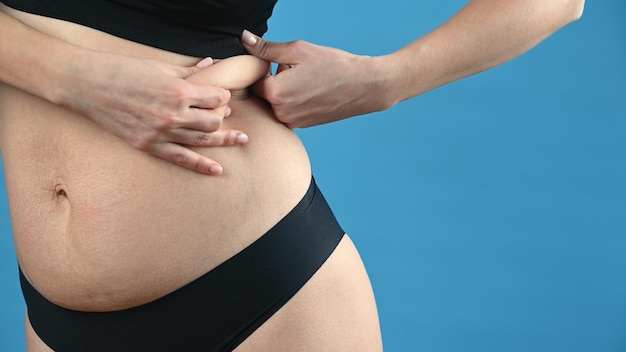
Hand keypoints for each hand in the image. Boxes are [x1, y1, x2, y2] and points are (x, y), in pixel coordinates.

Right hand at [60, 53, 245, 174]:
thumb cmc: (123, 70)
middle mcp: (173, 114)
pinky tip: (216, 170)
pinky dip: (201, 165)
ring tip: (241, 140)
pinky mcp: (148, 145)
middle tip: (229, 116)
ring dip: (224, 140)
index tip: (222, 96)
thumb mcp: (159, 66)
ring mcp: (161, 132)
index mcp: (178, 91)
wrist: (87, 85)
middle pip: (212, 122)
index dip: (223, 96)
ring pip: (201, 140)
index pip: (215, 98)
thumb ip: (188, 71)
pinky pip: (180, 158)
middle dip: (223, 117)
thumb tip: (210, 65)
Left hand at [241, 30, 394, 127]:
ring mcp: (292, 122)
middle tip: (294, 69)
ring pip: (275, 103)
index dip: (262, 67)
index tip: (278, 61)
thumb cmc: (333, 65)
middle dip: (272, 79)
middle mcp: (280, 113)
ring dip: (283, 91)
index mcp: (276, 93)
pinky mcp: (302, 126)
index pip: (251, 80)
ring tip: (306, 80)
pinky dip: (293, 101)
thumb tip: (244, 39)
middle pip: (262, 93)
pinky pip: (287, 111)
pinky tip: (312, 91)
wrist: (363, 86)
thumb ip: (266, 48)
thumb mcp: (298, 50)